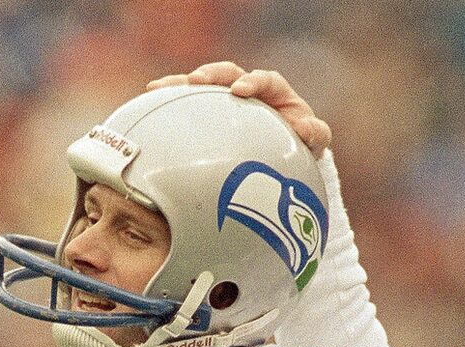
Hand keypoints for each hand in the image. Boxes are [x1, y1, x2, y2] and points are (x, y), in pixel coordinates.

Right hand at [147, 62, 331, 158]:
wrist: (283, 154)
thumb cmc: (299, 143)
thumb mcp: (313, 140)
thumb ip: (314, 133)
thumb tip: (304, 129)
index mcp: (273, 91)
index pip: (263, 79)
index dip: (252, 81)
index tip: (240, 91)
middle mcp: (247, 88)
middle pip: (226, 74)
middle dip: (210, 75)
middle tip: (196, 82)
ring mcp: (225, 101)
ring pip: (202, 86)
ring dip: (180, 85)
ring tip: (159, 88)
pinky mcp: (209, 115)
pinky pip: (188, 106)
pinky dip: (171, 104)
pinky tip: (149, 105)